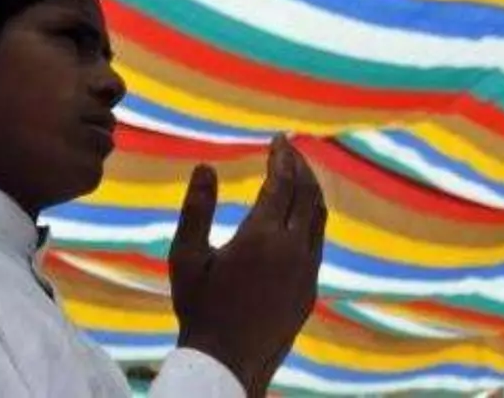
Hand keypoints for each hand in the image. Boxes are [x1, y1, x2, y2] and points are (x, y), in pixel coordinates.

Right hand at [168, 134, 327, 395]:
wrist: (228, 364)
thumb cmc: (200, 308)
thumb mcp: (185, 256)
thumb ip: (196, 208)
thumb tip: (205, 166)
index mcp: (262, 236)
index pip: (282, 181)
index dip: (282, 156)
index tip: (278, 138)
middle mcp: (292, 249)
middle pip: (306, 193)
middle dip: (299, 165)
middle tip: (289, 148)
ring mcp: (306, 270)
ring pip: (319, 217)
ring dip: (310, 189)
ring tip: (299, 173)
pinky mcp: (311, 289)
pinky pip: (318, 241)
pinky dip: (312, 217)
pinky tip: (299, 215)